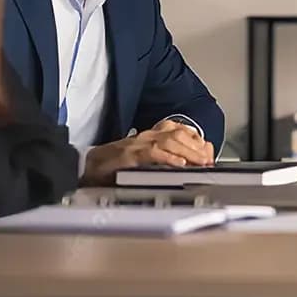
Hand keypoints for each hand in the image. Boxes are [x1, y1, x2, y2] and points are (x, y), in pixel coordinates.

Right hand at [81, 122, 213, 185]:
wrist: (88, 166)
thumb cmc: (114, 165)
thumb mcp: (144, 160)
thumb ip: (164, 159)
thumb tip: (187, 164)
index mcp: (150, 135)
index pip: (178, 130)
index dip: (196, 140)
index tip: (208, 152)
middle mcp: (146, 135)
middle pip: (177, 134)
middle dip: (196, 147)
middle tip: (208, 160)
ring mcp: (137, 143)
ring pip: (168, 141)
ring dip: (187, 152)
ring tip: (199, 162)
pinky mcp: (128, 155)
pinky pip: (152, 153)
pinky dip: (168, 158)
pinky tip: (179, 164)